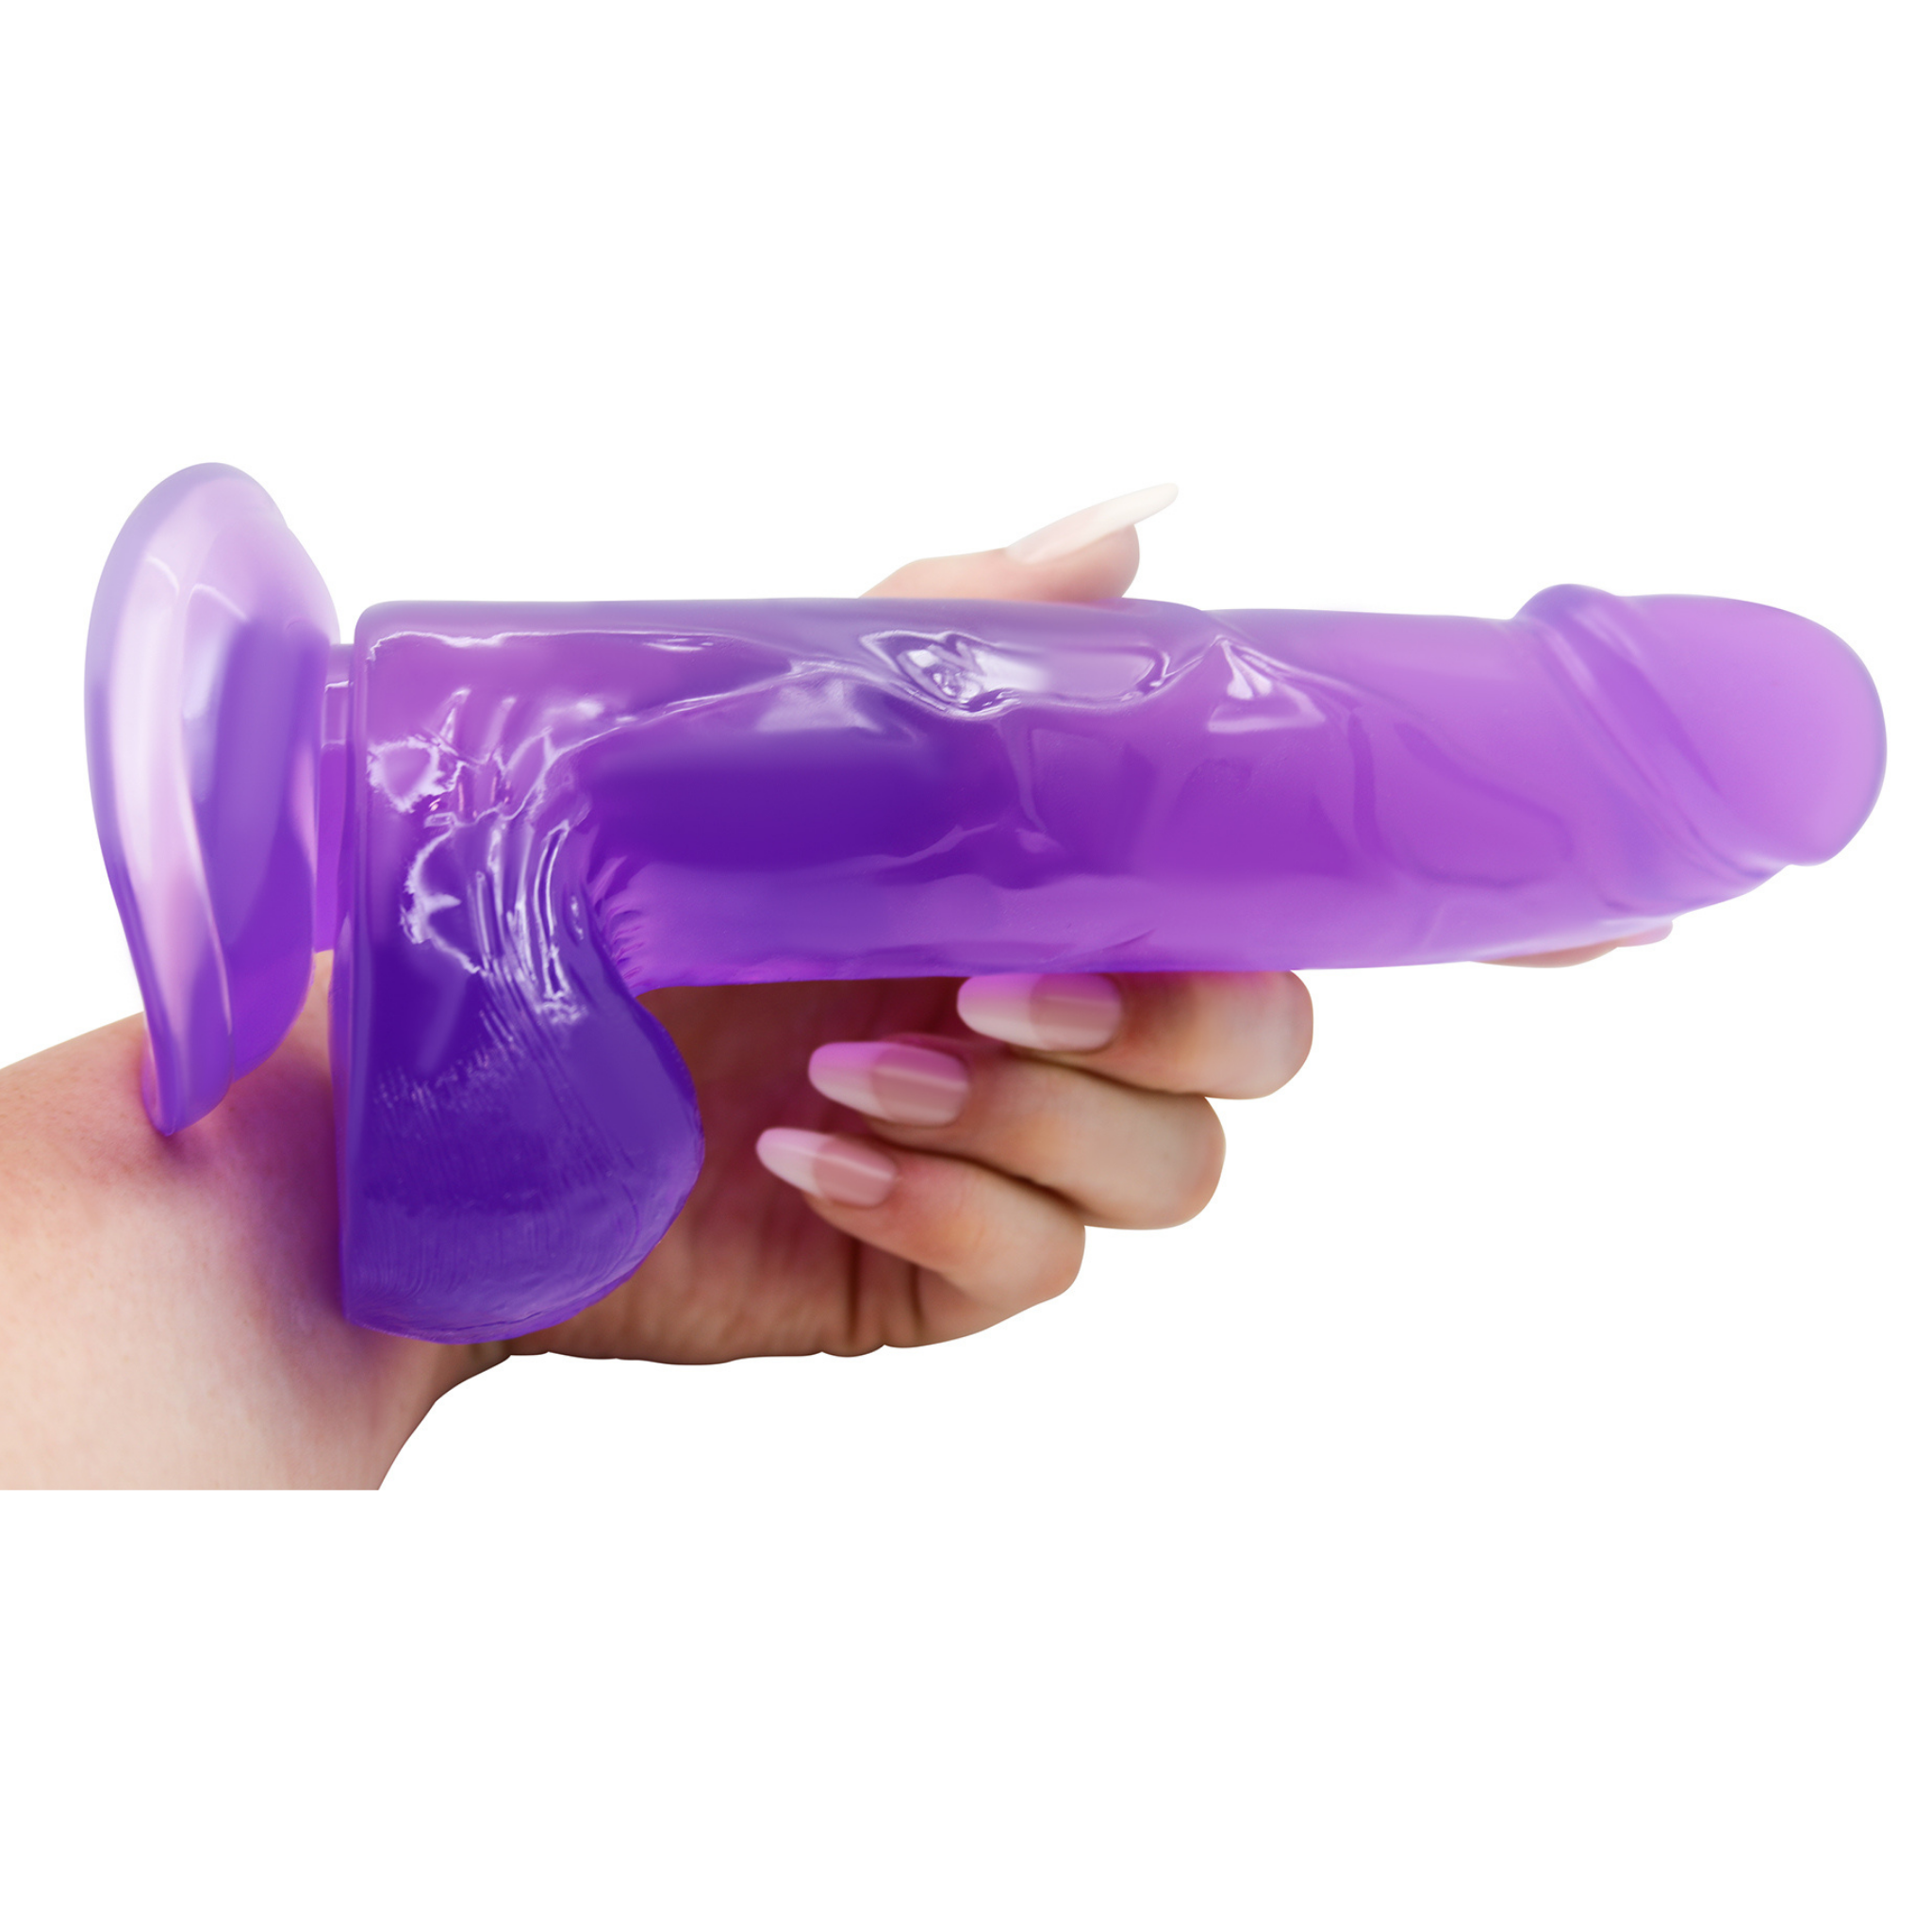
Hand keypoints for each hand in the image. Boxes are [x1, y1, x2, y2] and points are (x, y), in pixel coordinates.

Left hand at [518, 487, 1311, 1364]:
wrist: (436, 1068)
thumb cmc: (597, 877)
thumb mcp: (771, 725)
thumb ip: (956, 626)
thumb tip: (1136, 521)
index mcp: (1029, 897)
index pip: (1231, 921)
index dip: (1238, 914)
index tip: (1147, 878)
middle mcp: (1036, 1027)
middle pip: (1247, 1054)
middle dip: (1166, 1023)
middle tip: (995, 989)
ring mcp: (990, 1156)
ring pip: (1169, 1172)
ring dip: (1037, 1117)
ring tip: (841, 1069)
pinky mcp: (921, 1268)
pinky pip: (1035, 1267)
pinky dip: (945, 1204)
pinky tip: (808, 1153)